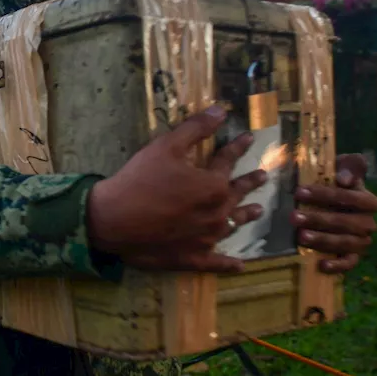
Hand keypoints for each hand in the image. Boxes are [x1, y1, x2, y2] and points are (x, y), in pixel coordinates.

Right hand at [87, 105, 267, 271]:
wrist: (113, 220)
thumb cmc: (140, 180)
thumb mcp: (166, 146)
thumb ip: (196, 129)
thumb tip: (220, 111)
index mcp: (214, 185)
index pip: (228, 161)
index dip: (238, 147)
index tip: (250, 138)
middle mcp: (217, 213)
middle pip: (236, 194)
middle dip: (249, 182)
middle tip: (263, 176)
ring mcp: (206, 238)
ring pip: (232, 226)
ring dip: (246, 216)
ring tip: (257, 211)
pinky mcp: (192, 258)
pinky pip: (216, 262)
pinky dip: (229, 264)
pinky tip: (239, 265)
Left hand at [292, 153, 376, 273]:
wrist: (335, 201)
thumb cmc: (337, 181)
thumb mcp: (344, 166)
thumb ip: (351, 166)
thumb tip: (344, 179)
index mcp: (368, 201)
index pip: (351, 198)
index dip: (326, 195)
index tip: (299, 192)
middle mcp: (368, 223)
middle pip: (346, 223)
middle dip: (318, 219)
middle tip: (293, 217)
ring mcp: (362, 241)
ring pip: (345, 243)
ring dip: (322, 240)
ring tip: (300, 236)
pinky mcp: (354, 256)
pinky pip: (349, 263)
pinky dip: (337, 266)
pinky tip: (321, 265)